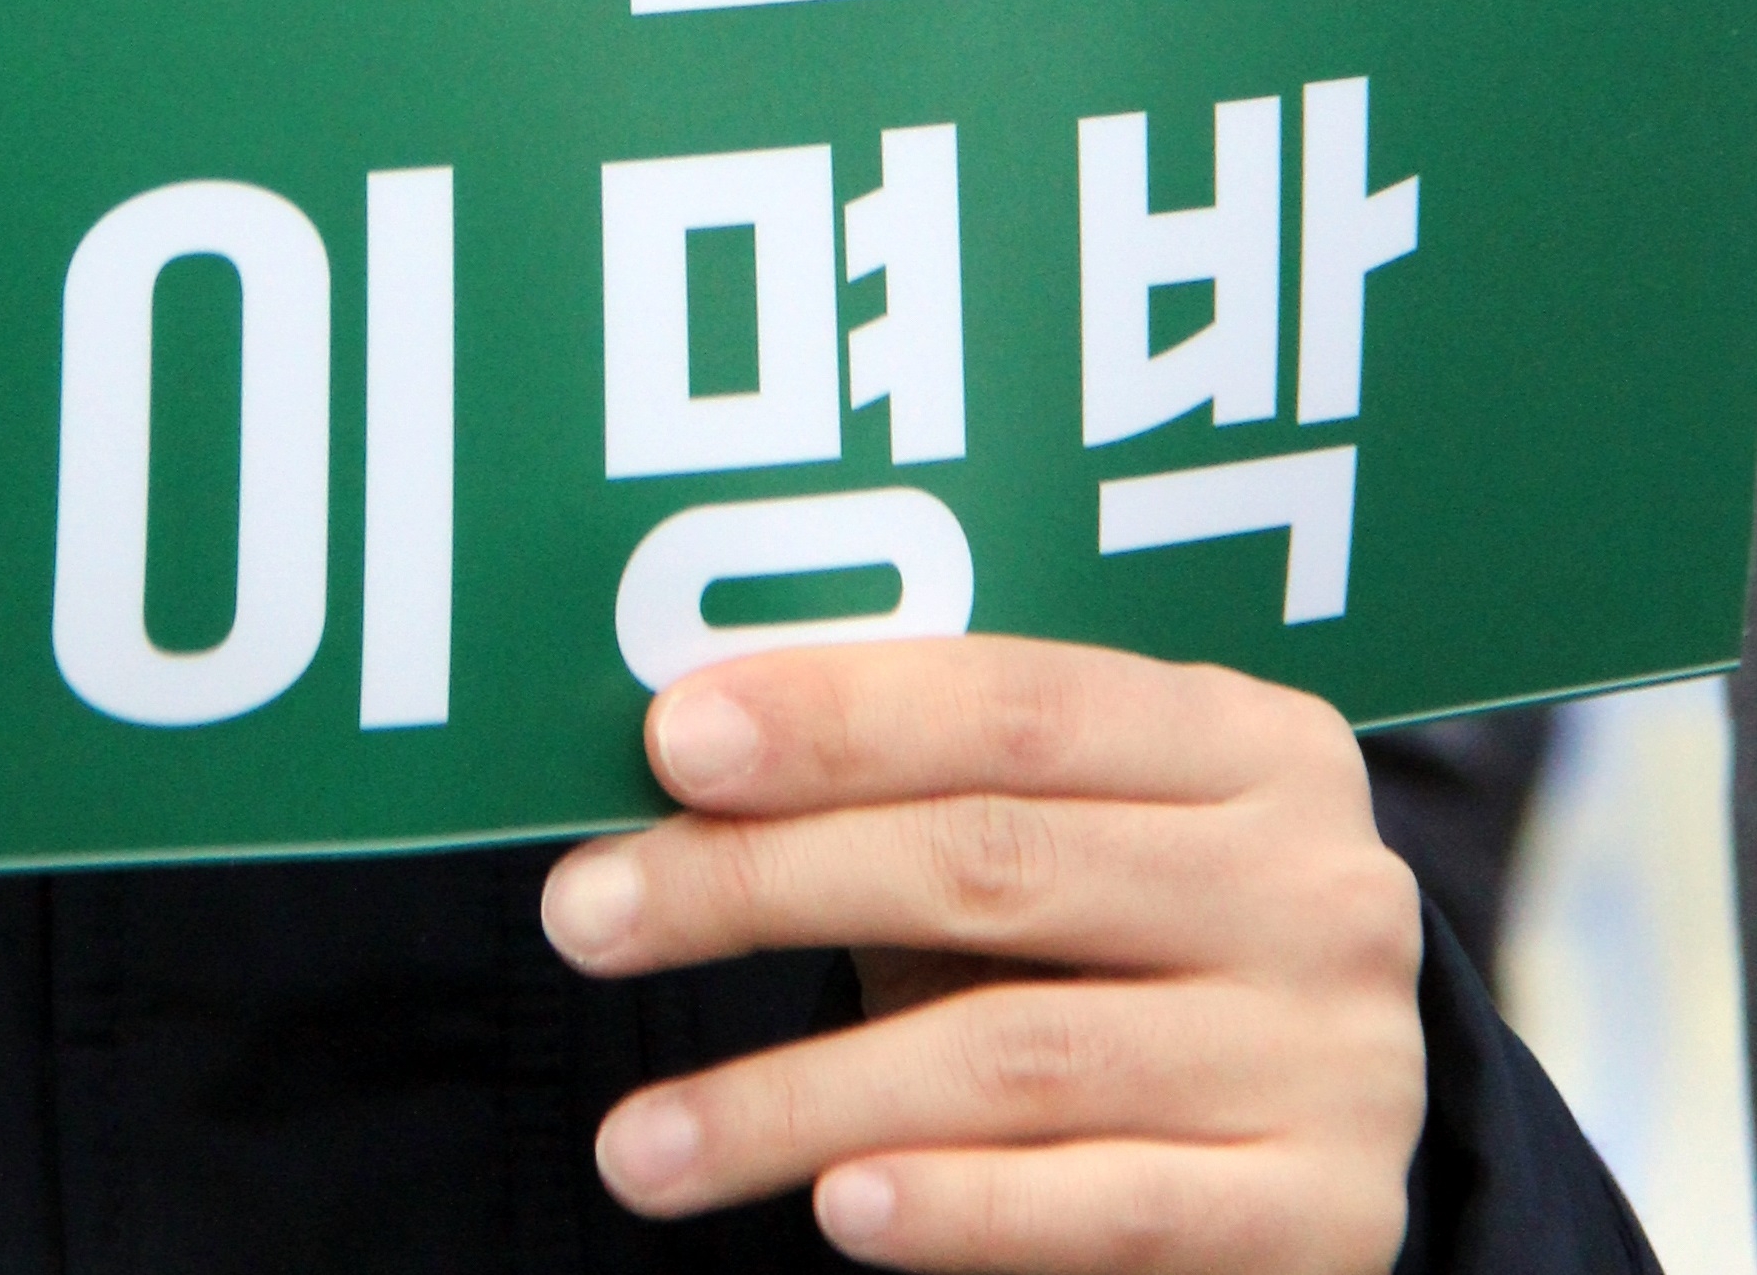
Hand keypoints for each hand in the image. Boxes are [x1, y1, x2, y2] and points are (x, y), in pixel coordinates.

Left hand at [537, 635, 1423, 1266]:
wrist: (1325, 1127)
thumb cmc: (1125, 941)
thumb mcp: (1063, 831)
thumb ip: (919, 781)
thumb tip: (672, 751)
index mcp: (1244, 737)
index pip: (1012, 702)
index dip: (834, 716)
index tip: (667, 744)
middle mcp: (1311, 883)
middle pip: (991, 864)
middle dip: (762, 883)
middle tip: (587, 914)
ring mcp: (1331, 1057)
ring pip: (1015, 1058)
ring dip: (798, 1098)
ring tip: (639, 1139)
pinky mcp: (1318, 1216)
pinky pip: (1106, 1211)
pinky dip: (959, 1211)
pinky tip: (833, 1209)